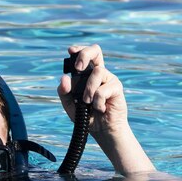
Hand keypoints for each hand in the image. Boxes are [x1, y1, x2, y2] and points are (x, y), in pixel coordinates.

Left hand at [56, 43, 156, 174]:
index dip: (79, 49)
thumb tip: (64, 78)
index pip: (86, 55)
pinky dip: (97, 102)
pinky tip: (100, 109)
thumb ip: (64, 92)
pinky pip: (102, 90)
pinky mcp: (116, 88)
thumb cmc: (87, 116)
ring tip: (87, 103)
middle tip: (78, 68)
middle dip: (85, 54)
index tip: (71, 51)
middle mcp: (100, 73)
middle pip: (96, 51)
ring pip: (97, 72)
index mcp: (88, 74)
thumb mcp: (70, 104)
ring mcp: (109, 79)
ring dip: (88, 90)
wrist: (102, 131)